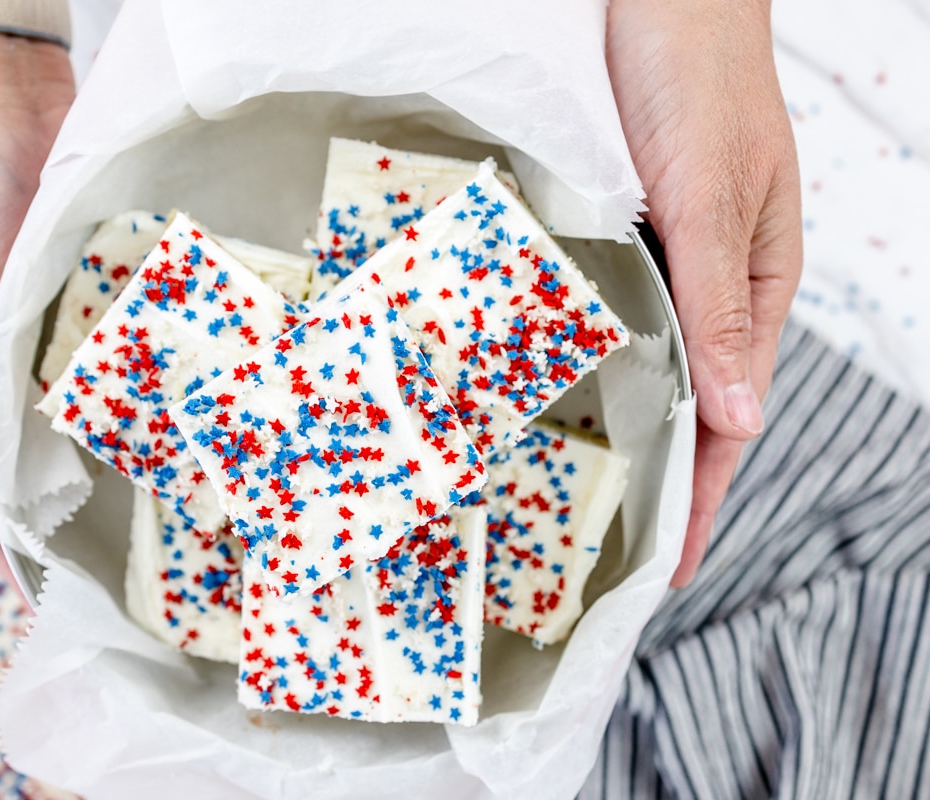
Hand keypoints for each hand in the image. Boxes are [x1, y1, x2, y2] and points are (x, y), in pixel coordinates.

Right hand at [0, 33, 74, 579]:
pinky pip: (76, 376)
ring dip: (62, 473)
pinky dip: (90, 417)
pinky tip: (119, 447)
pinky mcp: (58, 307)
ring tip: (97, 534)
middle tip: (67, 573)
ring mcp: (12, 332)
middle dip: (25, 514)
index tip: (26, 584)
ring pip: (39, 422)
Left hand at [606, 0, 802, 585]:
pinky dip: (592, 363)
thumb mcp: (710, 194)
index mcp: (754, 284)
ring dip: (621, 426)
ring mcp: (662, 260)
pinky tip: (560, 393)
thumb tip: (742, 422)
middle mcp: (706, 283)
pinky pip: (607, 316)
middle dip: (656, 481)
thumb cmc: (698, 76)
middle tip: (610, 553)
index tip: (668, 570)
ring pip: (645, 366)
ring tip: (580, 494)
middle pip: (686, 405)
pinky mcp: (621, 231)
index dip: (699, 496)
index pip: (728, 418)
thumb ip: (722, 305)